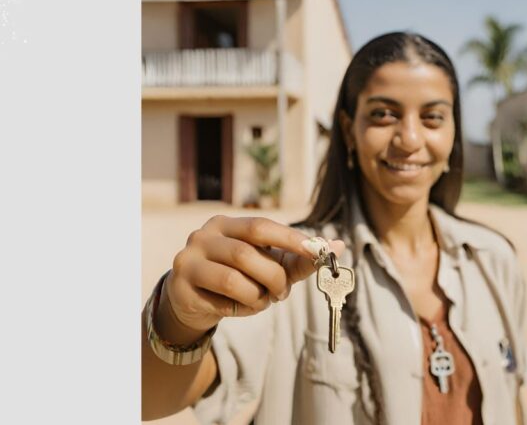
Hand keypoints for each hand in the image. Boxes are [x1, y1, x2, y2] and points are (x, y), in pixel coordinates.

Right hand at [156, 215, 344, 342]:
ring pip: (233, 280)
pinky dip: (240, 309)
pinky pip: (221, 302)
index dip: (289, 238)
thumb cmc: (239, 277)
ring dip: (257, 296)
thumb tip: (338, 246)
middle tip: (283, 292)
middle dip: (274, 277)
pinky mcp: (181, 287)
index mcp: (226, 224)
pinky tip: (239, 307)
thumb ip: (299, 258)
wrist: (192, 301)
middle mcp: (203, 236)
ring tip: (261, 300)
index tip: (317, 251)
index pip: (261, 226)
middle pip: (247, 254)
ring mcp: (188, 260)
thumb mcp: (267, 264)